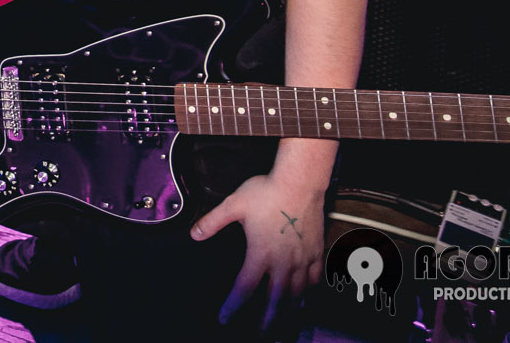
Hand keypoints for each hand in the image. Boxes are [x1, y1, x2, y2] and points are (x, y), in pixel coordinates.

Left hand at [192, 173, 324, 331]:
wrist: (299, 181)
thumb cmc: (266, 192)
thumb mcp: (233, 205)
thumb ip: (212, 222)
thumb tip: (194, 234)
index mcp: (260, 254)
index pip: (244, 287)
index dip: (233, 305)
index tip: (224, 318)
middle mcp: (283, 262)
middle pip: (276, 300)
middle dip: (267, 319)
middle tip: (261, 333)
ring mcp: (302, 258)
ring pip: (298, 292)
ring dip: (289, 309)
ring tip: (284, 320)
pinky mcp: (316, 250)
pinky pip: (314, 277)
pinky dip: (309, 290)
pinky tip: (306, 294)